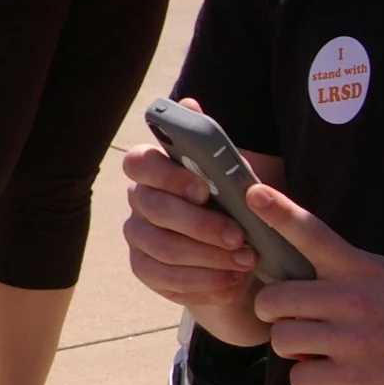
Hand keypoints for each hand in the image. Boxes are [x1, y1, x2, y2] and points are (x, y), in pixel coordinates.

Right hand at [120, 100, 259, 312]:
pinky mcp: (146, 270)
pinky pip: (167, 279)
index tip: (204, 190)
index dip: (169, 176)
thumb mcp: (233, 176)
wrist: (239, 256)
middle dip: (200, 225)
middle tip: (239, 236)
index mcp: (155, 171)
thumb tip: (188, 102)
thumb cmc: (234, 208)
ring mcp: (138, 237)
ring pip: (161, 247)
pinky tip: (231, 280)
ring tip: (245, 260)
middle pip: (152, 209)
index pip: (140, 163)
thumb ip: (211, 146)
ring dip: (208, 256)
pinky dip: (205, 281)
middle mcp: (139, 201)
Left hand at [247, 186, 383, 384]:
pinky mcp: (354, 379)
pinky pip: (299, 378)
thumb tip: (300, 278)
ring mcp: (351, 340)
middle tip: (300, 322)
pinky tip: (335, 375)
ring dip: (294, 349)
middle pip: (272, 300)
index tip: (252, 193)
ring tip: (321, 350)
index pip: (311, 232)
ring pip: (281, 340)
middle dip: (277, 314)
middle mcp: (351, 299)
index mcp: (362, 268)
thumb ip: (347, 273)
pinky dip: (310, 380)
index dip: (278, 211)